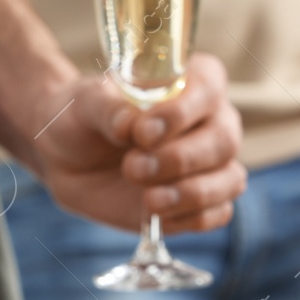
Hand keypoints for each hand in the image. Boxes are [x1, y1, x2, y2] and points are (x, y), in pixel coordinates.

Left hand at [32, 55, 246, 234]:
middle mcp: (212, 120)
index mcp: (191, 81)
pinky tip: (156, 214)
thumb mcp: (85, 103)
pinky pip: (217, 214)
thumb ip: (108, 108)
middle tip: (133, 167)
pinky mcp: (202, 202)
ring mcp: (211, 164)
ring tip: (148, 199)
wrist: (70, 159)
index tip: (143, 132)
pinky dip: (190, 218)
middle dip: (180, 159)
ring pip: (229, 180)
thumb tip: (129, 124)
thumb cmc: (84, 118)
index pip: (208, 89)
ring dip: (191, 193)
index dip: (181, 113)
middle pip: (224, 140)